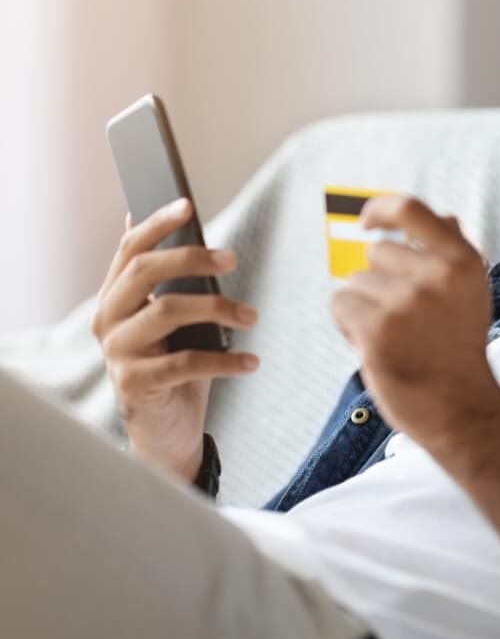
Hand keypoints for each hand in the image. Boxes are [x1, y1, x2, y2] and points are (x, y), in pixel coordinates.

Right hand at [90, 198, 259, 482]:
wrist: (166, 433)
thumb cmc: (176, 370)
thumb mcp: (175, 324)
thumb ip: (170, 284)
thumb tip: (172, 229)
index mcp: (116, 299)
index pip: (130, 250)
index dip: (157, 224)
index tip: (187, 205)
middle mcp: (108, 321)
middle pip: (144, 272)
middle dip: (191, 258)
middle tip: (232, 257)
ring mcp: (118, 353)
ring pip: (166, 311)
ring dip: (218, 308)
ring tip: (252, 315)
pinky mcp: (135, 384)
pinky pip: (185, 362)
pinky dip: (225, 361)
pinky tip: (252, 362)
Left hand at [329, 195, 499, 454]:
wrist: (463, 410)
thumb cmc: (459, 351)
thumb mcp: (472, 295)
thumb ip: (454, 255)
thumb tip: (445, 215)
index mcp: (463, 261)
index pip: (411, 209)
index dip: (381, 209)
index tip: (366, 222)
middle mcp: (436, 276)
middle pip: (376, 253)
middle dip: (379, 281)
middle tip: (403, 320)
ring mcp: (405, 302)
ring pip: (355, 281)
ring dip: (363, 307)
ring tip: (394, 338)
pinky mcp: (377, 329)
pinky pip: (340, 303)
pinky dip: (347, 325)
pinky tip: (373, 347)